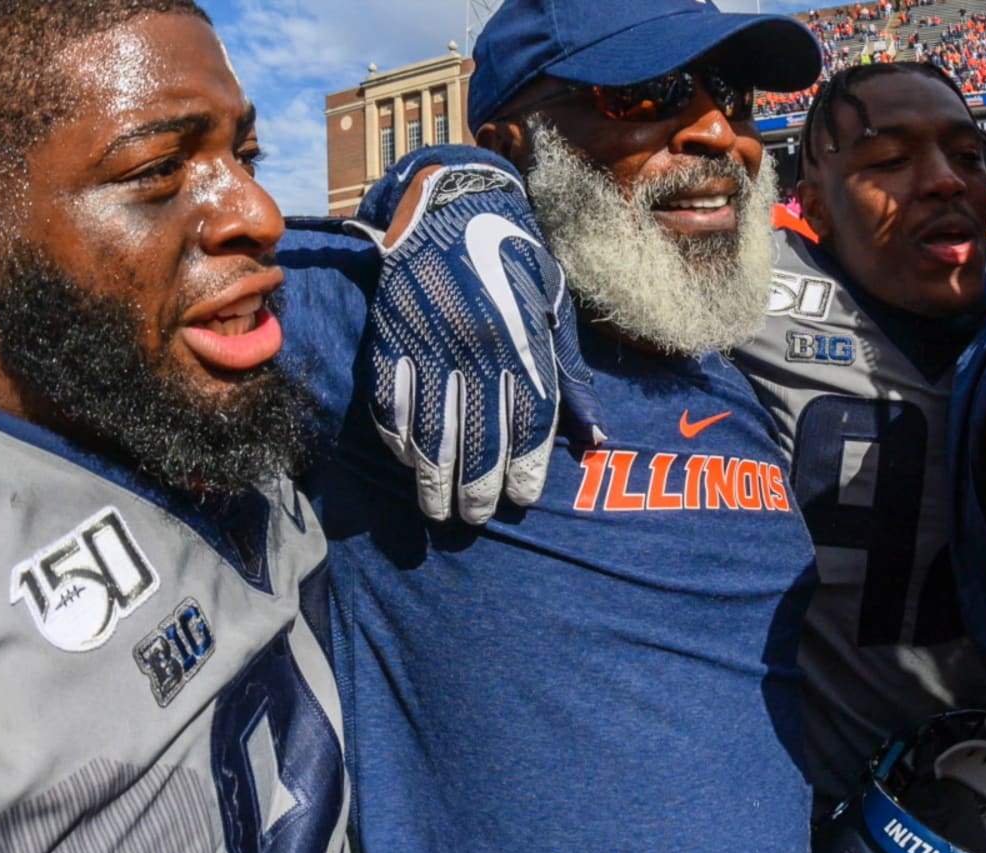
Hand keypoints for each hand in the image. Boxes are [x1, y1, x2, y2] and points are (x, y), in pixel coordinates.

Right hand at [351, 156, 604, 524]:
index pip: (529, 419)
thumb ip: (570, 373)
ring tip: (438, 507)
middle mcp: (476, 343)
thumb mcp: (554, 305)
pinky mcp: (390, 333)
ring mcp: (429, 340)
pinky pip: (390, 398)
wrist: (452, 202)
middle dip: (476, 485)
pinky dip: (397, 435)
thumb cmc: (514, 258)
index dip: (526, 466)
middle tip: (474, 516)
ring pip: (429, 426)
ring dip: (432, 475)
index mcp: (522, 336)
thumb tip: (595, 437)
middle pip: (477, 433)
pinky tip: (407, 460)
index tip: (522, 498)